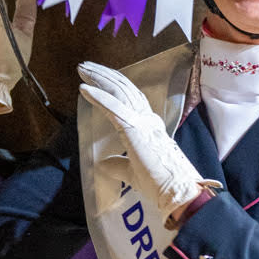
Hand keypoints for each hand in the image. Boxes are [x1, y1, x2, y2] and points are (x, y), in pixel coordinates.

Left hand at [78, 62, 213, 225]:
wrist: (175, 191)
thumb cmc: (159, 183)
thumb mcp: (132, 173)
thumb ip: (118, 165)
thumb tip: (103, 164)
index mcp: (148, 126)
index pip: (130, 98)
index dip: (113, 85)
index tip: (95, 79)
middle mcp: (147, 118)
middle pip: (124, 88)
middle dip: (104, 75)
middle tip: (85, 67)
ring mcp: (142, 122)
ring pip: (119, 91)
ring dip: (99, 79)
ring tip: (83, 70)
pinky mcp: (135, 129)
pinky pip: (114, 107)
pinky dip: (99, 96)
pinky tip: (85, 89)